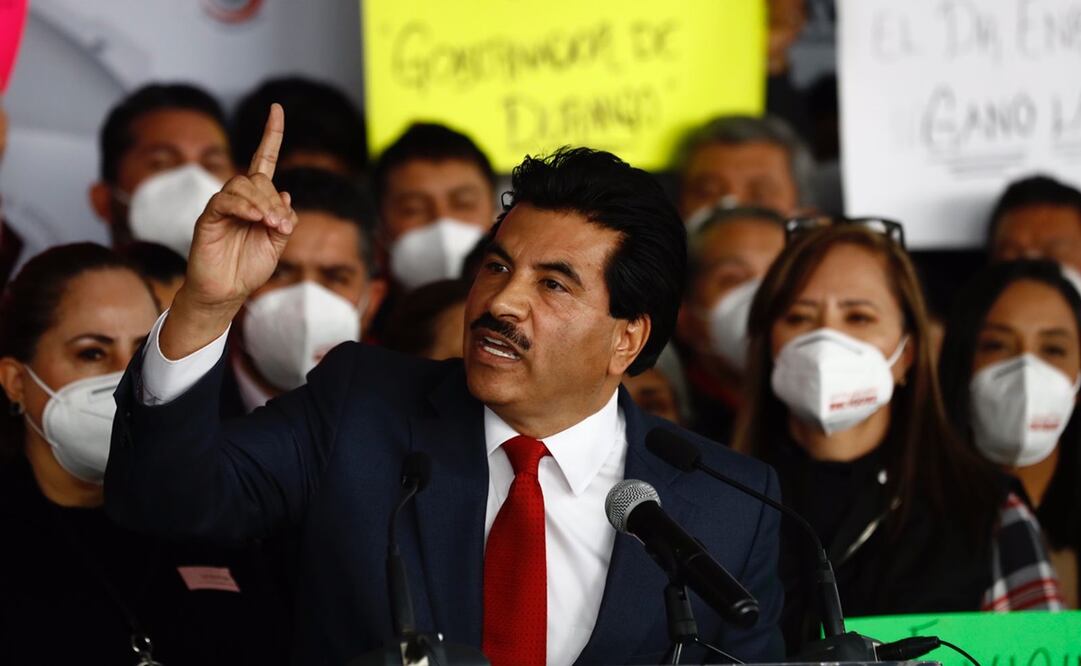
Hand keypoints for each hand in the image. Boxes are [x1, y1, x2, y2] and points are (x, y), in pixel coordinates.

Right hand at [161, 104, 296, 358]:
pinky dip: (244, 207)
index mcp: (258, 201)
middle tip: (281, 226)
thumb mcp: (277, 244)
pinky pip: (225, 200)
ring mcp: (223, 206)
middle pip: (259, 178)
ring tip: (270, 226)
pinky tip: (255, 219)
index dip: (271, 135)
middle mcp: (239, 198)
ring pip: (243, 185)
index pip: (264, 160)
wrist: (227, 292)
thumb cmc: (250, 269)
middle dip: (274, 200)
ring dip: (263, 204)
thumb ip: (283, 219)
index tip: (276, 108)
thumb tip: (286, 193)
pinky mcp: (209, 217)